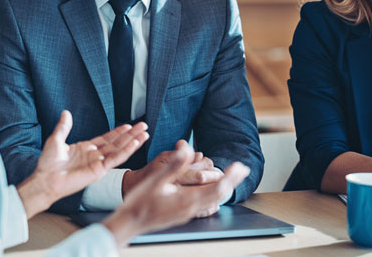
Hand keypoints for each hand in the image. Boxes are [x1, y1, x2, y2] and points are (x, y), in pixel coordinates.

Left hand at [17, 110, 148, 217]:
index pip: (106, 138)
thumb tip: (66, 112)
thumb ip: (64, 127)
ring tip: (145, 133)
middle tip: (143, 126)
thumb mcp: (56, 140)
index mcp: (86, 149)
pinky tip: (135, 144)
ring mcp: (98, 163)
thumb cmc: (48, 164)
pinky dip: (126, 151)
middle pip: (117, 143)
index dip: (118, 132)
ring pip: (120, 150)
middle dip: (131, 134)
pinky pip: (115, 159)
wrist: (45, 179)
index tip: (129, 125)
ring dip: (133, 142)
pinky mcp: (99, 171)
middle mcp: (94, 156)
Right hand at [103, 141, 248, 246]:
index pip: (216, 188)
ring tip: (232, 178)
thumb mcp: (156, 179)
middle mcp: (191, 209)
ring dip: (224, 188)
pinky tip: (215, 199)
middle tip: (242, 169)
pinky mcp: (183, 215)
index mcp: (186, 199)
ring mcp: (187, 213)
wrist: (129, 222)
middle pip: (219, 195)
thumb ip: (174, 165)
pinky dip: (213, 199)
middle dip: (232, 181)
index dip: (230, 176)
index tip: (238, 165)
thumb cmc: (140, 202)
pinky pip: (204, 208)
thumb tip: (187, 149)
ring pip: (213, 201)